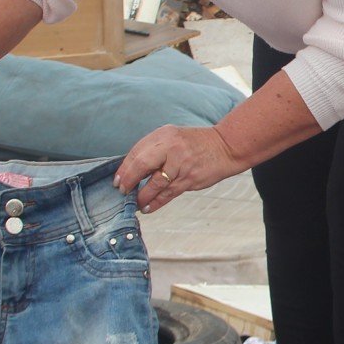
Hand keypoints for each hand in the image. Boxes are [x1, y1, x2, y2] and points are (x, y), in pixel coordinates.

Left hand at [116, 124, 246, 211]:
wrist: (225, 146)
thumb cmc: (196, 144)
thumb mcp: (173, 137)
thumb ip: (155, 150)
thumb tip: (132, 170)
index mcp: (164, 135)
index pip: (137, 152)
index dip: (125, 168)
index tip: (118, 180)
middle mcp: (171, 147)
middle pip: (142, 165)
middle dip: (129, 180)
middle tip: (122, 191)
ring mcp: (181, 164)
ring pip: (155, 183)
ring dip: (142, 195)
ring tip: (135, 202)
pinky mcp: (190, 178)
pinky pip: (168, 193)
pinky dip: (156, 202)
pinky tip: (147, 207)